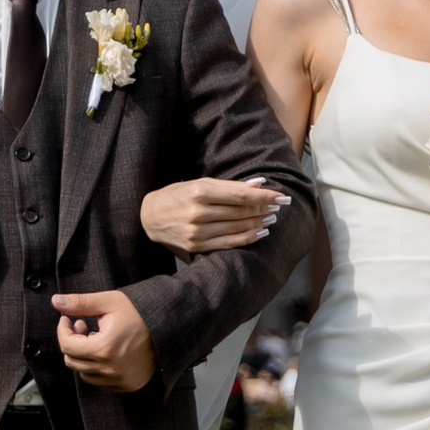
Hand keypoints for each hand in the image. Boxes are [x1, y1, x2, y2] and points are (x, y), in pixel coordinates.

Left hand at [55, 291, 158, 394]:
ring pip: (84, 373)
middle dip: (73, 341)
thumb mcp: (109, 302)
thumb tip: (56, 301)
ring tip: (96, 338)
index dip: (63, 330)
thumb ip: (80, 303)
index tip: (68, 319)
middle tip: (83, 325)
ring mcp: (119, 380)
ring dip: (84, 356)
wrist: (169, 327)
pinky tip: (107, 351)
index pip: (67, 345)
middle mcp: (110, 369)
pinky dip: (97, 368)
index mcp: (104, 349)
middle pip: (72, 361)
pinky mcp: (127, 385)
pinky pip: (100, 381)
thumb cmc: (139, 312)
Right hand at [139, 175, 286, 252]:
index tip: (281, 196)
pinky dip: (247, 238)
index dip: (264, 196)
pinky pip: (228, 243)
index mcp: (199, 192)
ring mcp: (197, 232)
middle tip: (280, 206)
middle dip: (264, 208)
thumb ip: (229, 186)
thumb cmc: (176, 195)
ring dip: (259, 222)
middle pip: (241, 211)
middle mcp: (198, 212)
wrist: (148, 217)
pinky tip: (260, 232)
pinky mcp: (196, 246)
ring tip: (272, 218)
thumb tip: (259, 183)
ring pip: (237, 228)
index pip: (240, 194)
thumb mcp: (199, 184)